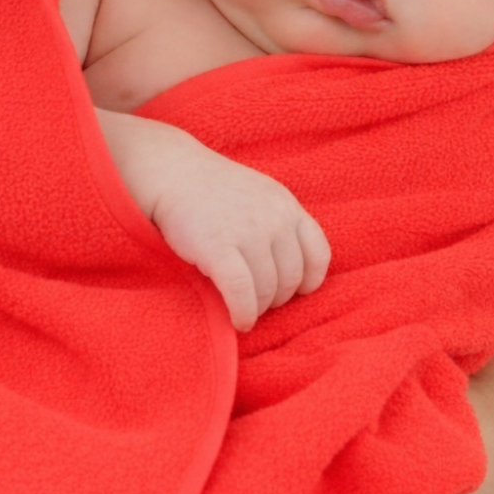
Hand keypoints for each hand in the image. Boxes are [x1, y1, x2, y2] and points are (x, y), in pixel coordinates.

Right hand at [149, 140, 330, 332]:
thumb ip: (279, 226)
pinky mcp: (219, 248)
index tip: (293, 291)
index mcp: (288, 207)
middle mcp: (276, 219)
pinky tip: (238, 321)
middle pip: (292, 278)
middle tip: (257, 301)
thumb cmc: (215, 190)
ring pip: (268, 290)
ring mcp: (249, 233)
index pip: (319, 255)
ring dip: (257, 308)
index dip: (309, 281)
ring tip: (244, 309)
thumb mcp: (261, 197)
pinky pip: (242, 293)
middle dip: (277, 298)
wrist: (174, 172)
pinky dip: (243, 314)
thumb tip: (291, 275)